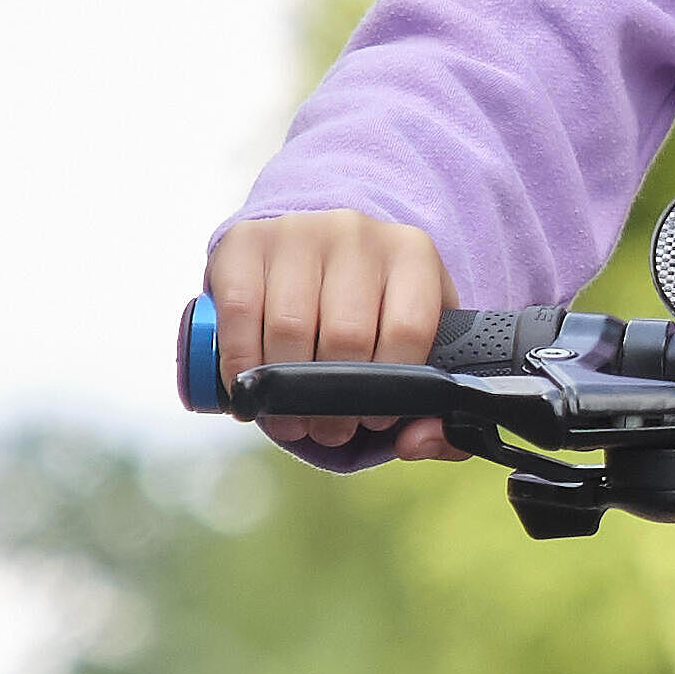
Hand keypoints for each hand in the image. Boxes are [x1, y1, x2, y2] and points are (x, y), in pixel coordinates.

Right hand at [205, 209, 457, 461]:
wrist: (315, 250)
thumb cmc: (370, 308)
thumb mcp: (418, 342)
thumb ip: (435, 408)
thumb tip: (417, 443)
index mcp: (412, 254)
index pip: (409, 329)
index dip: (389, 389)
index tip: (375, 419)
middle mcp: (357, 232)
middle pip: (345, 336)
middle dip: (333, 403)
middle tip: (328, 430)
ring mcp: (299, 230)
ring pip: (290, 328)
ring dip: (284, 391)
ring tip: (290, 417)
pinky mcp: (246, 239)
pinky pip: (240, 311)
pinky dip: (240, 363)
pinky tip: (248, 387)